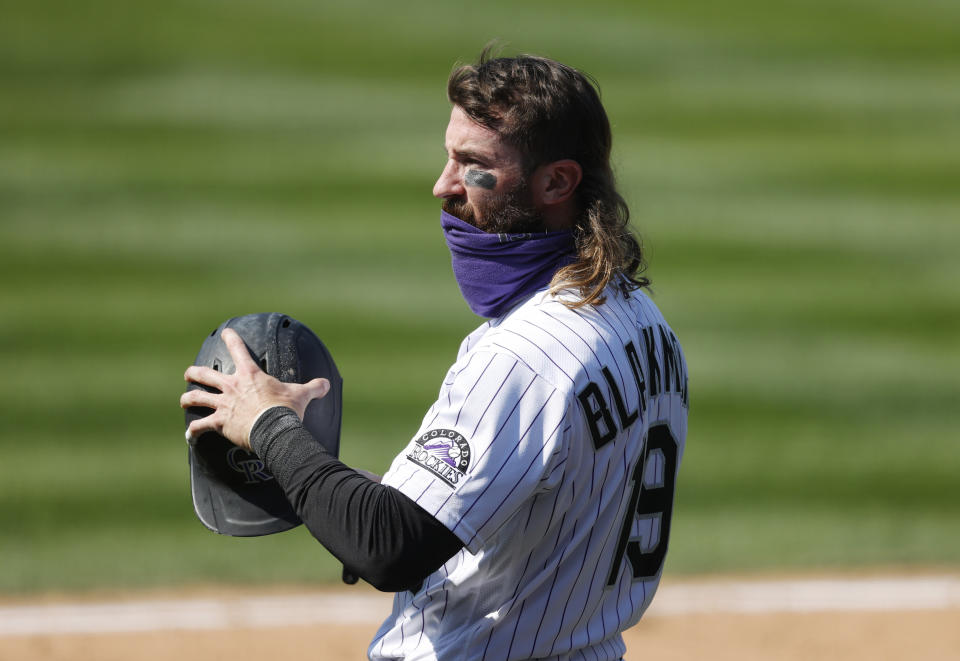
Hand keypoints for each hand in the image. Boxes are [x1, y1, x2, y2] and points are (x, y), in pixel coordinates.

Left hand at [180, 328, 330, 449]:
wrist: (274, 429)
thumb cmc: (285, 409)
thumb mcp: (301, 395)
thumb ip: (313, 388)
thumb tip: (326, 384)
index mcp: (250, 375)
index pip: (238, 349)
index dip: (231, 338)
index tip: (225, 332)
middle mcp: (232, 386)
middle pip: (205, 375)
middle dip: (194, 373)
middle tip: (189, 373)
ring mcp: (223, 404)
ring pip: (197, 398)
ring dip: (189, 398)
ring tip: (184, 400)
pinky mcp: (219, 423)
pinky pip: (200, 426)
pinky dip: (193, 432)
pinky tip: (189, 436)